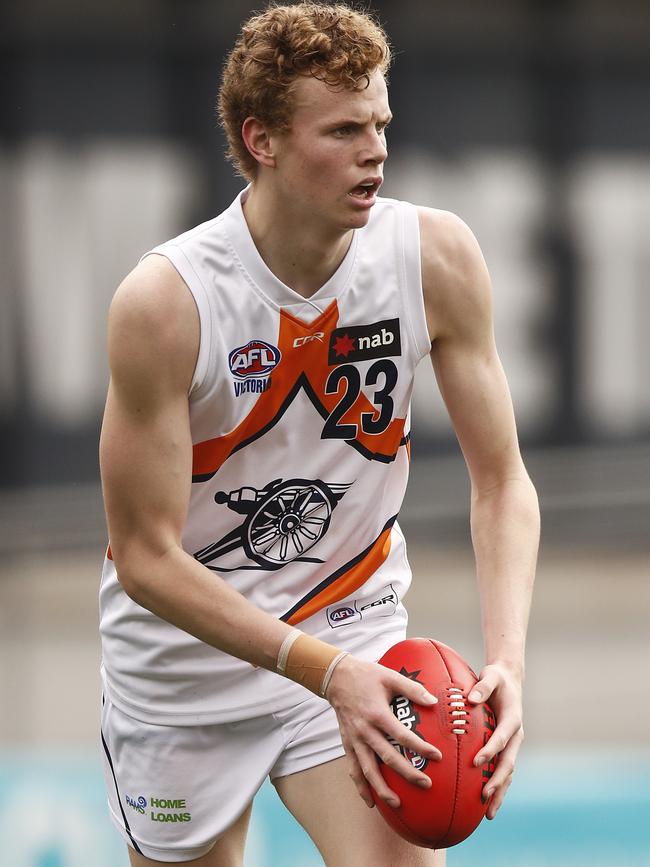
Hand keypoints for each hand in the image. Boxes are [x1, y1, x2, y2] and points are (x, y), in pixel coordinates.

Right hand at [324, 654, 442, 808]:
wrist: (336, 677)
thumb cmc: (366, 675)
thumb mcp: (390, 677)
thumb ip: (412, 689)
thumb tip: (434, 700)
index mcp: (377, 713)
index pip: (402, 735)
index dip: (420, 747)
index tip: (436, 756)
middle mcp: (365, 730)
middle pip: (388, 757)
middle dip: (408, 773)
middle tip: (426, 784)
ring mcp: (354, 739)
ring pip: (368, 769)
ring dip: (382, 788)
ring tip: (398, 804)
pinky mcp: (347, 743)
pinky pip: (353, 768)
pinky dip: (361, 786)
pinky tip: (370, 802)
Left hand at [468, 662, 523, 818]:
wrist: (508, 681)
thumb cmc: (496, 678)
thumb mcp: (491, 676)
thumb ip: (482, 687)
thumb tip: (470, 699)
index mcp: (512, 719)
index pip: (501, 739)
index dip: (490, 751)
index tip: (476, 762)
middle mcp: (515, 736)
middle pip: (508, 763)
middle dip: (497, 781)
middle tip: (483, 796)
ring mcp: (512, 745)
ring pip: (508, 773)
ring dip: (500, 792)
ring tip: (488, 813)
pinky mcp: (506, 748)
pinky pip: (502, 771)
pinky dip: (497, 787)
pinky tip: (486, 804)